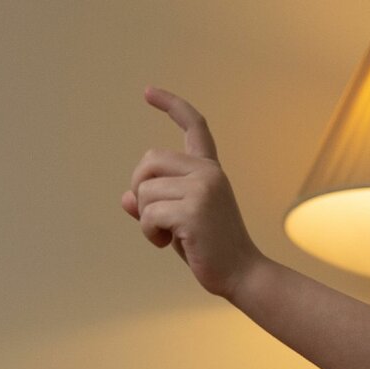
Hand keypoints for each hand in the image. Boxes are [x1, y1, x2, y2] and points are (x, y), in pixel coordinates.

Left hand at [122, 86, 263, 299]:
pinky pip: (149, 213)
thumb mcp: (180, 221)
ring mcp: (202, 190)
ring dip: (146, 218)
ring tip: (165, 236)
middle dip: (140, 188)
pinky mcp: (193, 212)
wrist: (242, 275)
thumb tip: (126, 199)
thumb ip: (155, 205)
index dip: (170, 105)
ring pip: (145, 191)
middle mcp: (208, 173)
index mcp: (210, 170)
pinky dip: (149, 232)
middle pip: (150, 160)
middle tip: (150, 215)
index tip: (147, 92)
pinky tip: (166, 243)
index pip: (193, 126)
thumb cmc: (211, 251)